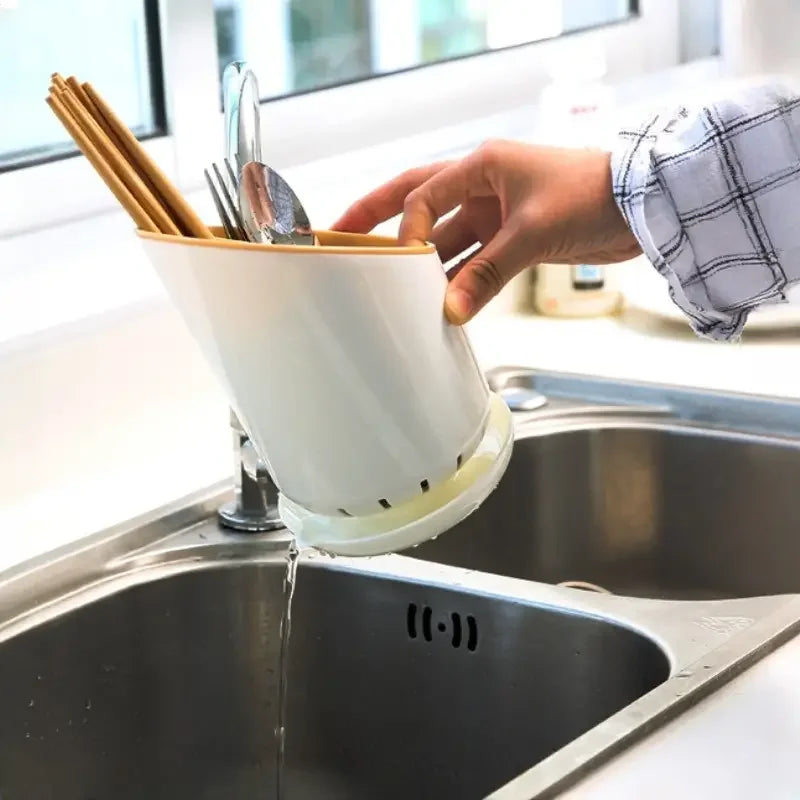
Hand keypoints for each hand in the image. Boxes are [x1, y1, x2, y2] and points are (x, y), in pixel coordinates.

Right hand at [332, 140, 640, 323]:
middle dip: (379, 218)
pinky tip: (441, 301)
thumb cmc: (592, 196)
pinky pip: (473, 259)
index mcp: (483, 165)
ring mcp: (496, 212)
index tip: (400, 264)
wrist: (640, 209)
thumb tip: (451, 310)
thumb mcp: (532, 232)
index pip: (424, 196)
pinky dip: (458, 279)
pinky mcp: (512, 237)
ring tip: (390, 287)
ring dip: (425, 263)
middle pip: (418, 201)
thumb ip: (487, 273)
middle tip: (340, 233)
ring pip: (447, 238)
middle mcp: (483, 185)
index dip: (406, 231)